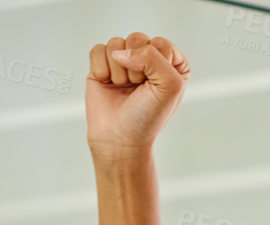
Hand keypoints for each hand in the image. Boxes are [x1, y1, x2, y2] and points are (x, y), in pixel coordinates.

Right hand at [86, 33, 189, 159]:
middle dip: (136, 68)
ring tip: (123, 89)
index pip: (161, 43)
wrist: (120, 140)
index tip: (155, 89)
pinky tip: (107, 84)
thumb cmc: (148, 118)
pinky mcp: (103, 64)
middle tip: (137, 90)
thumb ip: (153, 56)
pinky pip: (98, 50)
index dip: (156, 67)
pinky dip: (102, 70)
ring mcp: (125, 61)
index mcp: (171, 64)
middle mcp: (148, 59)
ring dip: (119, 71)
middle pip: (137, 39)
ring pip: (116, 44)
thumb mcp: (169, 86)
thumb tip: (120, 52)